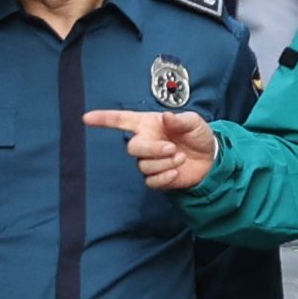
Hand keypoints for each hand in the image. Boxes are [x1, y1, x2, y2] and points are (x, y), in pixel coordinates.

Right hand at [86, 107, 218, 190]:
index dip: (103, 119)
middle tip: (171, 148)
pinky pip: (151, 181)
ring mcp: (150, 161)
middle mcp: (146, 142)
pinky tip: (176, 172)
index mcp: (149, 124)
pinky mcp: (156, 178)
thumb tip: (167, 117)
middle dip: (152, 149)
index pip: (121, 120)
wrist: (210, 158)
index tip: (87, 118)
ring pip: (143, 165)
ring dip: (164, 163)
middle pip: (133, 148)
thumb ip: (181, 119)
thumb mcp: (194, 122)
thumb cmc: (198, 136)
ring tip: (180, 157)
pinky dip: (164, 177)